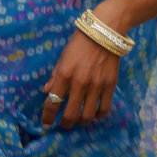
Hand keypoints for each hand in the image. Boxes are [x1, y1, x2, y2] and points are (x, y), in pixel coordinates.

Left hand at [42, 1, 124, 128]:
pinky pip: (104, 109)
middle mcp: (80, 83)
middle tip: (63, 125)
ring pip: (87, 116)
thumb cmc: (79, 43)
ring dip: (81, 122)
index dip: (48, 117)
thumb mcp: (62, 58)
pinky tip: (94, 114)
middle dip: (65, 124)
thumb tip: (47, 92)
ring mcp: (96, 86)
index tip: (46, 124)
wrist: (104, 32)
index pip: (53, 103)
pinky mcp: (110, 86)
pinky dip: (98, 115)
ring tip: (78, 120)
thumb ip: (55, 76)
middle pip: (71, 115)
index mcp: (65, 75)